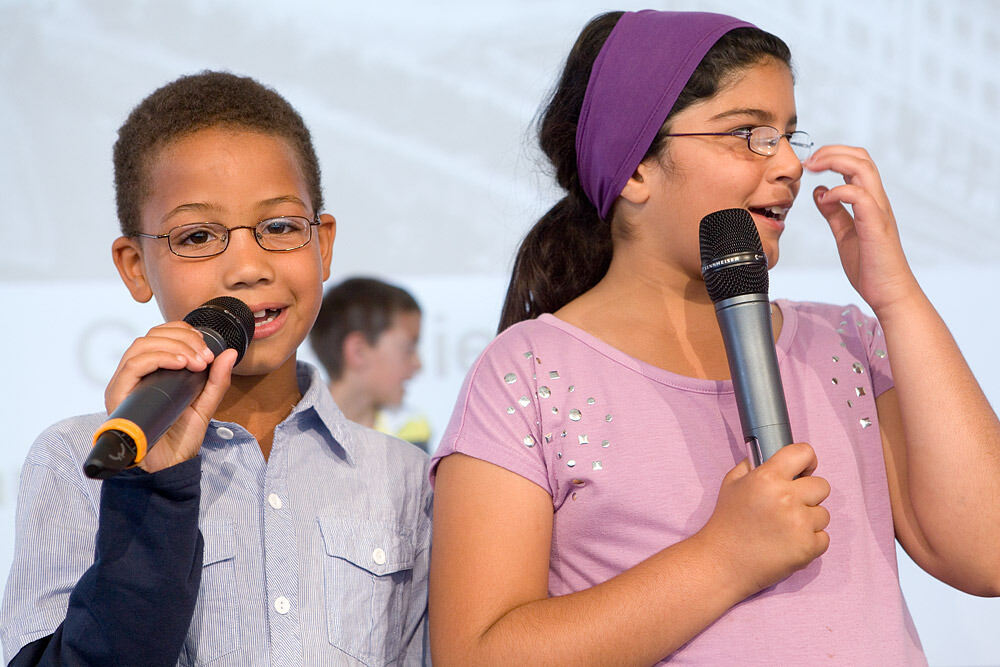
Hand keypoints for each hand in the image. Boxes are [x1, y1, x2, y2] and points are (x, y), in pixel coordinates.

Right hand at [104, 321, 237, 472]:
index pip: (159, 336)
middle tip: (206, 356)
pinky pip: (133, 366)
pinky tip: (181, 364)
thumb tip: (231, 353)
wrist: (169, 467)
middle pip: (151, 337)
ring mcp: (123, 384)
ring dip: (174, 347)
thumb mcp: (205, 404)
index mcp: (150, 372)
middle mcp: (133, 375)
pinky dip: (159, 358)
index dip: (183, 332)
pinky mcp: (117, 396)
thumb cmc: (181, 437)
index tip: (207, 348)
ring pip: (141, 346)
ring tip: (197, 361)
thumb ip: (217, 379)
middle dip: (183, 339)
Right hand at [697, 443, 830, 598]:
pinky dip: (810, 541)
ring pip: (824, 513)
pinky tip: (789, 543)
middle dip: (808, 494)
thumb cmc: (727, 522)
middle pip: (822, 485)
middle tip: (789, 505)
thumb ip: (753, 465)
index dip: (807, 461)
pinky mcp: (808, 547)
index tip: (803, 471)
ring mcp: (799, 524)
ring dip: (809, 519)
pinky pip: (824, 537)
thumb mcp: (732, 483)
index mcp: (767, 478)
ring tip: (785, 528)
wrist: (723, 562)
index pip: (804, 452)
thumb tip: (773, 455)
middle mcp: (786, 497)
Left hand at [805, 146, 919, 313]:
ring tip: (814, 168)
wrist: (888, 292)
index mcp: (870, 202)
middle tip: (809, 160)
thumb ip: (834, 213)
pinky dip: (839, 191)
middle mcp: (877, 201)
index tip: (810, 163)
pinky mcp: (875, 226)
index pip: (857, 163)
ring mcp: (878, 212)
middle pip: (862, 158)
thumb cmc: (870, 266)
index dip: (834, 155)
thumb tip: (820, 192)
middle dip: (832, 151)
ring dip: (836, 161)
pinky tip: (825, 199)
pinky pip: (860, 196)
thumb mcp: (844, 234)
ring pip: (864, 169)